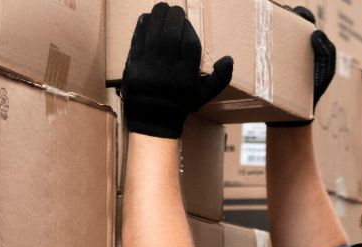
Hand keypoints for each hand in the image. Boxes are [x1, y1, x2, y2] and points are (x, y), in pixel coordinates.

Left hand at [122, 2, 233, 137]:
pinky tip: (146, 18)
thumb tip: (229, 58)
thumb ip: (221, 78)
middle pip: (170, 35)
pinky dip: (142, 27)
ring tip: (161, 7)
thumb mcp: (205, 95)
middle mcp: (167, 71)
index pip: (189, 44)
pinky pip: (137, 41)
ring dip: (157, 16)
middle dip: (172, 17)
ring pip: (153, 35)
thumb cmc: (182, 103)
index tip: (186, 20)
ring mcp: (148, 68)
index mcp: (186, 77)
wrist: (153, 119)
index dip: (187, 28)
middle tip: (173, 8)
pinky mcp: (132, 66)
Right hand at [268, 6, 335, 126]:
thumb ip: (327, 50)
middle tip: (275, 15)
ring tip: (263, 22)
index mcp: (307, 41)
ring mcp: (277, 52)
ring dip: (267, 23)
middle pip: (286, 20)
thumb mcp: (326, 70)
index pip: (304, 19)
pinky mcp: (265, 61)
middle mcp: (292, 43)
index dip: (300, 13)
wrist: (294, 113)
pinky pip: (260, 47)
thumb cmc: (314, 90)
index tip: (295, 13)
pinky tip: (254, 38)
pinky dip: (257, 40)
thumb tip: (316, 32)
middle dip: (281, 14)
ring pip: (271, 31)